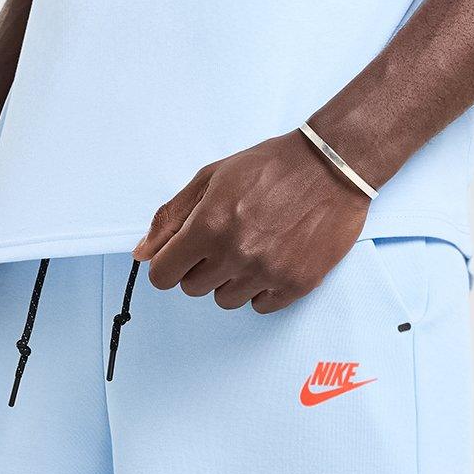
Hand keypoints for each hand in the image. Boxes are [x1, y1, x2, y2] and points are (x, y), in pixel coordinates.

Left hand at [134, 131, 369, 312]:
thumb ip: (172, 217)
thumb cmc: (271, 166)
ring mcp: (267, 271)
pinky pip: (260, 307)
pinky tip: (271, 260)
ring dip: (231, 280)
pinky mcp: (296, 283)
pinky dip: (261, 289)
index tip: (181, 255)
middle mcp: (236, 253)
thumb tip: (142, 254)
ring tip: (251, 248)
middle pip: (193, 289)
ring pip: (226, 300)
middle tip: (224, 241)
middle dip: (200, 267)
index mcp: (209, 225)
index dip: (168, 264)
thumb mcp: (211, 178)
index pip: (163, 275)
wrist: (331, 167)